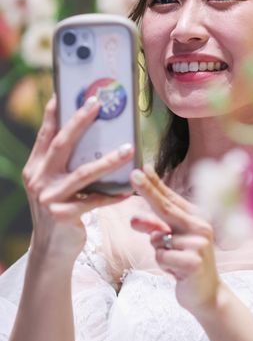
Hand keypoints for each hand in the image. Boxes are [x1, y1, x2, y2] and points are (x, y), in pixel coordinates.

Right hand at [23, 96, 134, 263]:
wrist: (52, 249)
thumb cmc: (61, 210)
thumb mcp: (56, 184)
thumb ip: (66, 163)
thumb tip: (94, 135)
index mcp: (35, 167)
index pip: (46, 134)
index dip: (54, 112)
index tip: (65, 92)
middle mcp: (38, 179)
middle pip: (62, 145)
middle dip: (80, 122)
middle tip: (98, 103)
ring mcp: (48, 198)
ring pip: (83, 173)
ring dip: (109, 160)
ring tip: (129, 148)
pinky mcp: (63, 215)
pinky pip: (95, 201)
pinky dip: (114, 195)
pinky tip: (130, 190)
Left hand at [129, 165, 220, 314]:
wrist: (207, 294)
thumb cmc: (185, 264)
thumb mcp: (169, 244)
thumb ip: (154, 228)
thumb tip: (134, 219)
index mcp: (195, 218)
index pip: (170, 198)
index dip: (156, 183)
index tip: (142, 167)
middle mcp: (200, 226)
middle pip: (166, 208)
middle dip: (148, 190)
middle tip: (134, 175)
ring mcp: (199, 243)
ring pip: (158, 240)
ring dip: (159, 253)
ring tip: (175, 262)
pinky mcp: (194, 261)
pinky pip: (161, 256)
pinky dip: (163, 264)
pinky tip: (178, 271)